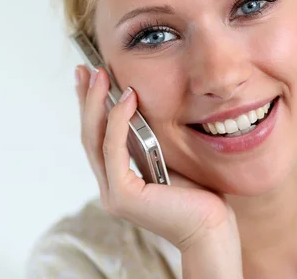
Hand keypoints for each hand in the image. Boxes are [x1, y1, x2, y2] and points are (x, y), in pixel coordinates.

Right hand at [75, 65, 241, 262]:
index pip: (98, 137)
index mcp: (119, 178)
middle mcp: (110, 186)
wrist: (212, 227)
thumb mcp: (167, 156)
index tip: (89, 78)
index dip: (90, 106)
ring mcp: (112, 193)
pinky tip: (125, 97)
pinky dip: (118, 120)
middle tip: (84, 69)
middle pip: (89, 135)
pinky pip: (113, 149)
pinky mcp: (121, 195)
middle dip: (85, 99)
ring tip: (99, 75)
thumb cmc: (197, 194)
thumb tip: (137, 104)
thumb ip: (147, 139)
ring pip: (94, 139)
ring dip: (95, 103)